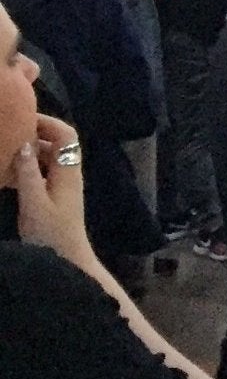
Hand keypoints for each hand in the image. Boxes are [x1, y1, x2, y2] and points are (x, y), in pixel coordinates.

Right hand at [12, 115, 95, 269]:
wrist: (67, 260)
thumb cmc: (51, 234)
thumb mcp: (34, 204)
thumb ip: (28, 174)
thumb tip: (24, 145)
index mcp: (68, 171)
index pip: (66, 134)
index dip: (48, 122)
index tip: (22, 117)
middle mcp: (69, 173)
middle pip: (57, 143)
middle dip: (35, 133)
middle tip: (7, 131)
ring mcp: (63, 185)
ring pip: (49, 158)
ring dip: (30, 151)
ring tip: (4, 148)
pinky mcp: (55, 196)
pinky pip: (43, 172)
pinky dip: (28, 167)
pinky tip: (8, 173)